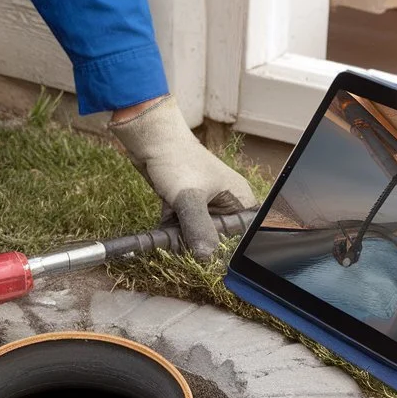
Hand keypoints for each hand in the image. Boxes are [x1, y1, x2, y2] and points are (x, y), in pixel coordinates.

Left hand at [110, 95, 255, 259]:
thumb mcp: (190, 198)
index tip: (213, 251)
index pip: (247, 233)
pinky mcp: (186, 206)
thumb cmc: (176, 160)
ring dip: (183, 238)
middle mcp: (226, 203)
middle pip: (220, 239)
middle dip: (201, 243)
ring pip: (198, 235)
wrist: (149, 142)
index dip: (232, 246)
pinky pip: (183, 228)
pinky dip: (172, 230)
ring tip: (172, 227)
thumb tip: (205, 255)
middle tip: (186, 241)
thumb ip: (199, 228)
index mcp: (239, 199)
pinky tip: (164, 223)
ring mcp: (205, 205)